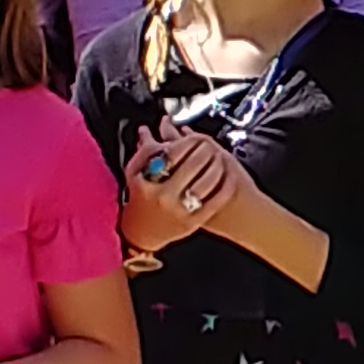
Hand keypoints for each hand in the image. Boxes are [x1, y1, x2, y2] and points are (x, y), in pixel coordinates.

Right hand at [118, 125, 242, 254]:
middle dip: (205, 149)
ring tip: (218, 158)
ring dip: (217, 165)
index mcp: (148, 182)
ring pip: (207, 181)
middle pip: (193, 163)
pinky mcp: (193, 223)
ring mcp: (180, 210)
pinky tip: (228, 177)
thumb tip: (147, 129)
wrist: (141, 234)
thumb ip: (143, 151)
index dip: (185, 140)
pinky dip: (225, 186)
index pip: (171, 152)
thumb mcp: (135, 175)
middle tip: (208, 144)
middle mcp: (163, 196)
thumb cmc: (139, 200)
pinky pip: (216, 201)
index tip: (192, 134)